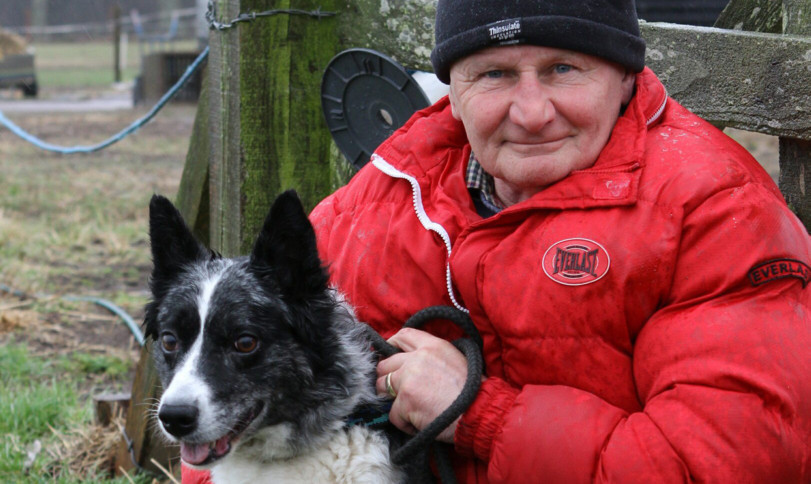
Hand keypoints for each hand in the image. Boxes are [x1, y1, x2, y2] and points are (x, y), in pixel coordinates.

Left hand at [375, 328, 468, 442]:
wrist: (479, 412)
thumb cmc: (472, 391)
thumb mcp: (455, 359)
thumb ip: (432, 355)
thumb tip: (413, 360)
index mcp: (432, 346)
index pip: (403, 336)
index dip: (391, 346)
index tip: (389, 356)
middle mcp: (417, 358)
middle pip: (385, 364)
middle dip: (388, 377)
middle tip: (399, 390)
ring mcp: (408, 379)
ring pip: (383, 387)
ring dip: (393, 399)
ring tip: (411, 407)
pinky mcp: (405, 401)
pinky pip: (392, 414)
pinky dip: (404, 422)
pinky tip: (419, 422)